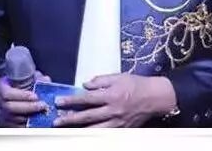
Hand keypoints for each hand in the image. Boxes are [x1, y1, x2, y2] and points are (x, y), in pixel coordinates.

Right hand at [0, 70, 50, 126]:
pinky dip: (26, 124)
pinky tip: (36, 119)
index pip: (7, 93)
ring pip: (13, 119)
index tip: (35, 96)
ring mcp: (1, 113)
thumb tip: (45, 80)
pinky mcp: (5, 123)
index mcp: (1, 87)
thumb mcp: (28, 76)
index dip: (22, 96)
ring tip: (42, 112)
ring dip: (29, 117)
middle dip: (28, 107)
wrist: (16, 90)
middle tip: (42, 105)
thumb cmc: (22, 81)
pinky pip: (15, 126)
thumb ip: (36, 78)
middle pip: (10, 108)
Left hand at [53, 73, 176, 127]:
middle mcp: (112, 110)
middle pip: (87, 116)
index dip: (72, 100)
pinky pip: (104, 134)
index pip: (87, 98)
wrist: (155, 97)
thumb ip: (100, 80)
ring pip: (94, 129)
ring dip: (78, 130)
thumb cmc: (136, 84)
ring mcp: (117, 123)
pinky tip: (83, 135)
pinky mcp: (121, 130)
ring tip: (66, 131)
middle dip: (70, 119)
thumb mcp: (118, 76)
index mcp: (111, 95)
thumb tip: (85, 85)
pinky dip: (92, 135)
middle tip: (56, 121)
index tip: (59, 102)